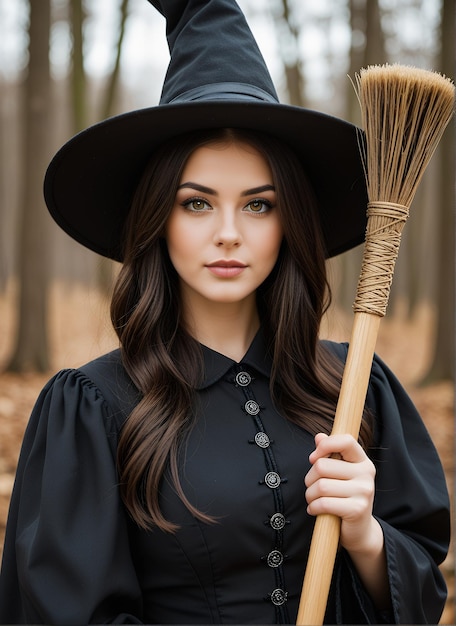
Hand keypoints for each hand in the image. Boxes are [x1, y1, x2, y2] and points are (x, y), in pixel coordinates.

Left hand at [305, 433, 388, 607]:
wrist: (359, 530)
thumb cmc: (344, 496)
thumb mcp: (338, 473)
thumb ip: (329, 453)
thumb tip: (319, 436)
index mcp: (362, 460)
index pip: (345, 440)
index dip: (325, 445)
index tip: (314, 458)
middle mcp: (366, 473)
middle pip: (322, 466)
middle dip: (310, 479)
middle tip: (313, 487)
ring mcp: (364, 491)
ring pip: (321, 486)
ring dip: (310, 495)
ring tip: (314, 500)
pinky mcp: (357, 509)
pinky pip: (324, 503)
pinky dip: (313, 507)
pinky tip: (315, 510)